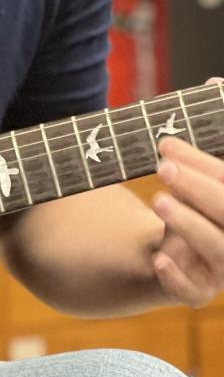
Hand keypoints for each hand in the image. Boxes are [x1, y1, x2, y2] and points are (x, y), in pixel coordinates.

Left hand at [152, 79, 223, 307]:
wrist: (175, 242)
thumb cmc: (200, 192)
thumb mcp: (205, 163)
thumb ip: (215, 128)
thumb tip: (213, 84)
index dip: (207, 165)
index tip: (169, 144)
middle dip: (201, 188)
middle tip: (163, 164)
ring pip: (221, 254)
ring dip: (191, 227)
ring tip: (160, 201)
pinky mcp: (199, 290)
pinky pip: (194, 292)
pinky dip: (178, 277)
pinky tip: (159, 258)